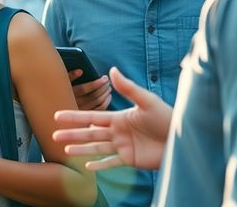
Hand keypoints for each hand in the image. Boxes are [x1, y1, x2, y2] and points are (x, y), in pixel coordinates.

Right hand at [53, 67, 172, 170]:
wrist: (183, 138)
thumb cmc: (167, 117)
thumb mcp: (147, 101)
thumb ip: (128, 88)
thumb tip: (112, 70)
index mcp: (119, 117)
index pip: (92, 117)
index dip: (74, 117)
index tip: (57, 115)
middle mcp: (118, 132)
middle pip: (90, 133)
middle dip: (72, 134)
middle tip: (54, 135)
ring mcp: (123, 146)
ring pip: (96, 148)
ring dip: (81, 149)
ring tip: (65, 150)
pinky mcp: (131, 159)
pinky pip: (112, 162)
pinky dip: (100, 165)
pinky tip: (88, 167)